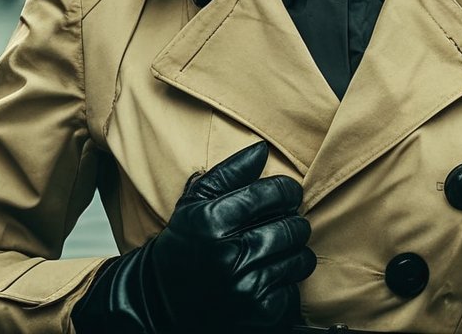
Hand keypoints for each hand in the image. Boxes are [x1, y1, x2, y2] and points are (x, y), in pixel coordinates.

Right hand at [72, 141, 314, 332]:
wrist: (161, 301)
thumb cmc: (184, 244)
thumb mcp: (195, 203)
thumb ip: (229, 172)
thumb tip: (263, 149)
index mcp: (213, 221)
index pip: (273, 194)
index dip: (287, 190)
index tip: (286, 193)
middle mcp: (229, 254)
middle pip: (292, 226)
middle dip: (292, 221)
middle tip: (281, 223)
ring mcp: (244, 286)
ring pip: (300, 258)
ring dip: (295, 252)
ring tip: (276, 250)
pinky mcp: (257, 312)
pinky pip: (294, 289)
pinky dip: (286, 282)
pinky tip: (268, 276)